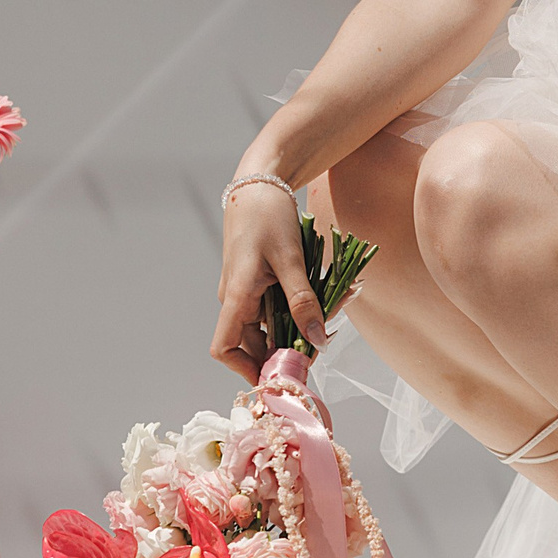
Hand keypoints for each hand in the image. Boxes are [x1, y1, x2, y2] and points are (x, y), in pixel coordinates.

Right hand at [211, 183, 326, 379]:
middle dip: (288, 350)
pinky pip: (279, 307)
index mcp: (236, 296)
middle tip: (322, 344)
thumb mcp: (291, 259)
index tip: (278, 373)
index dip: (246, 368)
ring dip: (300, 327)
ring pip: (272, 326)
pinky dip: (301, 309)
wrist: (260, 184)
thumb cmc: (267, 216)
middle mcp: (237, 300)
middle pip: (255, 344)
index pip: (224, 348)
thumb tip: (316, 341)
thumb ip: (303, 301)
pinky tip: (329, 299)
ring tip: (333, 316)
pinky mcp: (260, 284)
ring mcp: (248, 293)